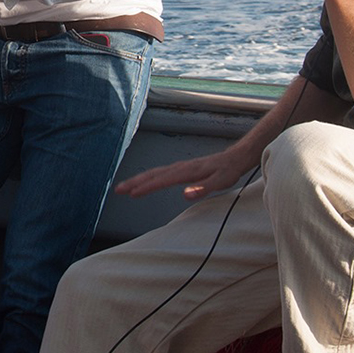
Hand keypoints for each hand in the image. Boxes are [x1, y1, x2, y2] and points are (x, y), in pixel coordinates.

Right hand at [116, 142, 256, 200]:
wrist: (235, 157)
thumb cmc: (228, 171)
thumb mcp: (221, 182)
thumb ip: (203, 189)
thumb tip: (185, 195)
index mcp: (187, 171)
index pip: (162, 180)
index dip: (146, 187)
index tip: (132, 194)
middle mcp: (180, 168)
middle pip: (153, 174)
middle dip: (134, 182)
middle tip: (118, 190)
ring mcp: (179, 167)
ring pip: (154, 173)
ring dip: (138, 180)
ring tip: (124, 187)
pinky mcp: (181, 169)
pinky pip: (160, 173)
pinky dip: (148, 177)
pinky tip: (144, 182)